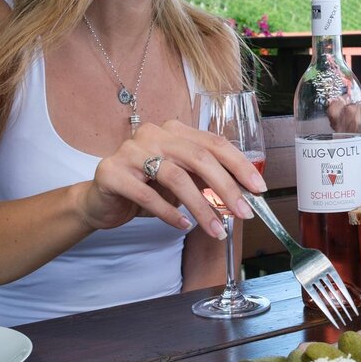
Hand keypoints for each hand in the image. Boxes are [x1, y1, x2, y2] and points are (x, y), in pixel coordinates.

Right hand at [83, 120, 266, 238]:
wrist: (101, 201)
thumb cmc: (147, 188)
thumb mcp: (182, 180)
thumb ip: (207, 179)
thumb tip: (245, 193)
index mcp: (175, 131)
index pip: (215, 143)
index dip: (239, 165)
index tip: (259, 189)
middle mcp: (153, 134)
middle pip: (199, 158)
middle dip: (226, 188)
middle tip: (244, 213)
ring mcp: (130, 151)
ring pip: (176, 177)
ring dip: (201, 207)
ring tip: (216, 230)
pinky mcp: (112, 173)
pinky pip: (147, 194)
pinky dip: (169, 212)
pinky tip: (183, 226)